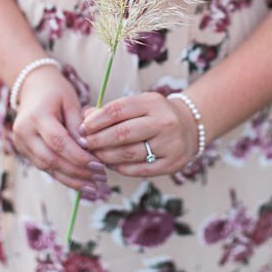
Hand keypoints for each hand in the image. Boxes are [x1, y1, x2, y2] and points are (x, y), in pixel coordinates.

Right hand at [10, 67, 108, 196]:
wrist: (32, 87)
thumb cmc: (55, 92)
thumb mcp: (71, 102)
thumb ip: (78, 126)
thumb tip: (88, 149)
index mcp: (36, 115)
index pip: (58, 142)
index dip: (79, 157)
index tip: (99, 165)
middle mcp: (23, 131)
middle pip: (51, 159)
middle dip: (77, 172)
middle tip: (100, 178)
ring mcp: (20, 142)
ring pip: (47, 167)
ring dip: (71, 179)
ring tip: (94, 187)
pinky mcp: (23, 150)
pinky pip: (44, 167)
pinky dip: (63, 176)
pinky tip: (80, 182)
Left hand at [81, 93, 197, 176]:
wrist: (189, 127)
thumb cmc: (153, 115)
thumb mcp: (136, 104)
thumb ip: (110, 110)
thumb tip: (84, 117)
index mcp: (152, 102)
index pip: (117, 110)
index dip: (96, 121)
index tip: (82, 128)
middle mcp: (164, 122)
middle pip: (122, 134)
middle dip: (98, 140)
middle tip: (85, 144)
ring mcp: (170, 144)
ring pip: (130, 153)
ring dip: (106, 156)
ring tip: (94, 154)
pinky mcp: (172, 164)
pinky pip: (140, 169)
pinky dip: (121, 168)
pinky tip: (110, 164)